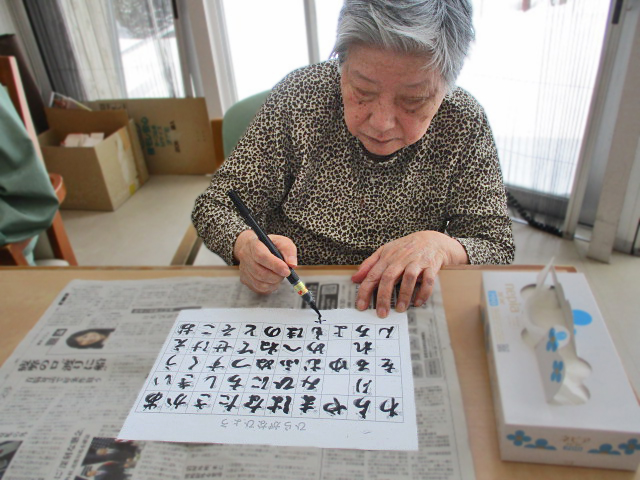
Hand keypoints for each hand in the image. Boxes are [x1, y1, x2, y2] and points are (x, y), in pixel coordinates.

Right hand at [233, 229, 297, 293]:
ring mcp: (243, 269)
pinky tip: (274, 280)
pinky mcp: (244, 279)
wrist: (255, 248)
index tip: (287, 271)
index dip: (275, 265)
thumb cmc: (271, 245)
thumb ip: (289, 251)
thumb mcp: (282, 242)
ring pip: (260, 283)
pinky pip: (259, 288)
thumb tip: (292, 265)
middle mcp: (245, 256)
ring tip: (280, 275)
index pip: (261, 256)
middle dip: (277, 276)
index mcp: (254, 244)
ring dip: (274, 282)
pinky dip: (270, 286)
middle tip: (286, 273)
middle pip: (260, 272)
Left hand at [351, 231, 467, 317]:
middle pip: (389, 278)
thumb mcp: (384, 252)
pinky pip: (428, 280)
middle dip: (383, 297)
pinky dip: (423, 292)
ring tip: (400, 309)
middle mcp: (400, 259)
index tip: (361, 305)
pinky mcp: (431, 265)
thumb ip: (369, 265)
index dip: (365, 290)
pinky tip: (418, 302)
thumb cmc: (405, 248)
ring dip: (404, 295)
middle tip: (381, 313)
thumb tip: (355, 279)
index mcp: (387, 257)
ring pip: (408, 278)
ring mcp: (416, 262)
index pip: (372, 275)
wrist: (432, 239)